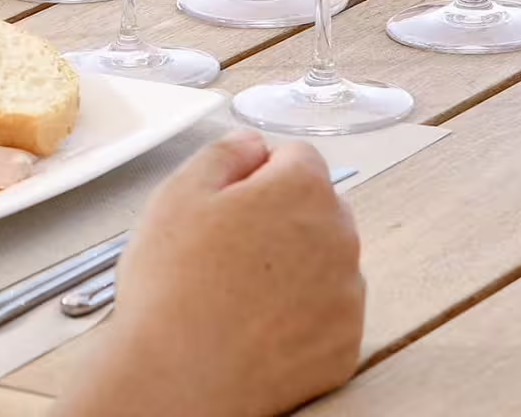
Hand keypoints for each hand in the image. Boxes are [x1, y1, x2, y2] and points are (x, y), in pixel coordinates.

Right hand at [56, 131, 363, 416]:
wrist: (180, 376)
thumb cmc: (174, 285)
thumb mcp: (178, 193)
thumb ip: (224, 152)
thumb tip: (252, 144)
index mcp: (302, 190)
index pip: (297, 157)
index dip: (258, 173)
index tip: (230, 198)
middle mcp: (339, 237)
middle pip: (317, 208)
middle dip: (281, 217)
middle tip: (227, 245)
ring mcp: (346, 296)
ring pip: (324, 262)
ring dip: (294, 266)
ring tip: (237, 291)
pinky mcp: (344, 346)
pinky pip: (327, 315)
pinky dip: (301, 315)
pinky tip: (257, 325)